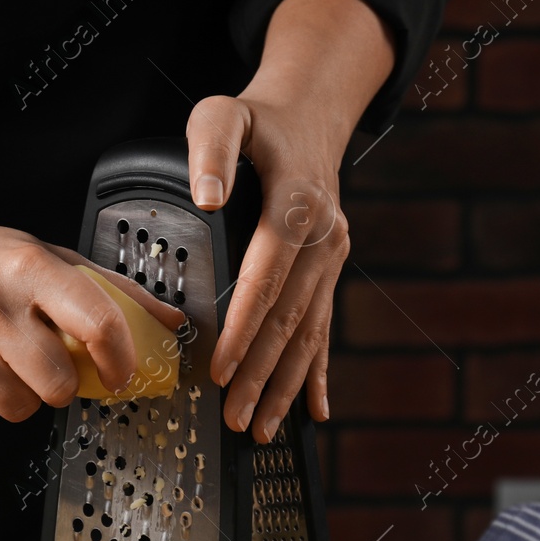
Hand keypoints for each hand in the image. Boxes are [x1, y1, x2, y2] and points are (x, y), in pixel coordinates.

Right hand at [0, 111, 181, 424]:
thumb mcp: (44, 254)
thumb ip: (111, 289)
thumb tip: (173, 322)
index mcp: (30, 267)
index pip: (96, 322)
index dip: (119, 359)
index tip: (120, 374)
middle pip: (58, 384)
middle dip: (62, 385)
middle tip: (47, 364)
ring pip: (20, 408)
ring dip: (20, 394)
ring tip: (2, 358)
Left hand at [187, 0, 393, 442]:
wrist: (310, 115)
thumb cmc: (257, 119)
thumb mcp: (222, 111)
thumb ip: (210, 147)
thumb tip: (207, 197)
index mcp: (296, 203)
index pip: (267, 275)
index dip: (243, 325)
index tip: (219, 367)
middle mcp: (323, 237)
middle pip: (288, 317)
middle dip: (260, 373)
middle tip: (233, 417)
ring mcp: (332, 258)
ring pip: (308, 332)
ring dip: (285, 386)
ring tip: (262, 429)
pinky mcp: (331, 271)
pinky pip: (324, 328)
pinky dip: (317, 373)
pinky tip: (314, 413)